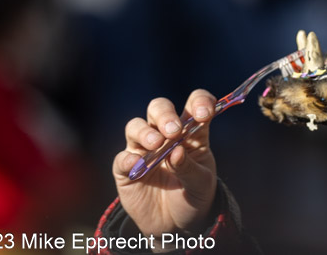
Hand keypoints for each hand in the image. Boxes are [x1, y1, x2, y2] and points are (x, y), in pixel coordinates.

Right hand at [112, 90, 218, 236]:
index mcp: (192, 132)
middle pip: (159, 108)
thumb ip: (190, 168)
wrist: (177, 225)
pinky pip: (122, 159)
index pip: (195, 103)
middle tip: (174, 131)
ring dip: (146, 132)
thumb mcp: (201, 183)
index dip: (200, 102)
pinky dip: (128, 160)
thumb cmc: (194, 196)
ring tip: (157, 145)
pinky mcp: (126, 170)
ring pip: (136, 126)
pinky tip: (137, 166)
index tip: (204, 113)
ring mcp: (144, 150)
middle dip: (165, 114)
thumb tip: (176, 152)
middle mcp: (166, 135)